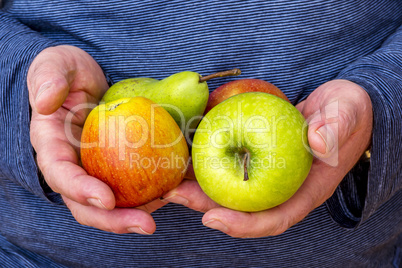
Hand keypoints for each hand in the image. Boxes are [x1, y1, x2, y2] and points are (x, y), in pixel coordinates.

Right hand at [28, 45, 165, 234]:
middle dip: (113, 220)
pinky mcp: (118, 168)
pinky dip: (151, 194)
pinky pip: (133, 187)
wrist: (88, 83)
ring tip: (164, 215)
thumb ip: (49, 78)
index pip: (60, 173)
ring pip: (111, 204)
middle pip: (86, 204)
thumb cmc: (70, 74)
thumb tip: (45, 103)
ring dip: (136, 216)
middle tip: (145, 225)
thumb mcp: (58, 65)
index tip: (105, 198)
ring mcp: (96, 170)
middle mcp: (73, 166)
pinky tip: (173, 194)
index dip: (79, 190)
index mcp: (53, 145)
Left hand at [163, 79, 372, 237]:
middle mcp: (282, 188)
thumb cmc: (347, 112)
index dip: (244, 225)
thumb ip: (335, 128)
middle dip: (206, 207)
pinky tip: (185, 157)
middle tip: (174, 195)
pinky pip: (230, 166)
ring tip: (169, 181)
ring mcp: (268, 174)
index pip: (274, 218)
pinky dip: (207, 165)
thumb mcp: (347, 114)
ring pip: (231, 189)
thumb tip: (318, 143)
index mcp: (305, 190)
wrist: (340, 105)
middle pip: (242, 208)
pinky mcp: (257, 157)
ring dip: (199, 189)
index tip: (213, 219)